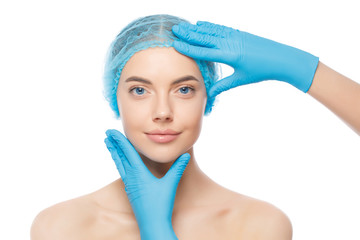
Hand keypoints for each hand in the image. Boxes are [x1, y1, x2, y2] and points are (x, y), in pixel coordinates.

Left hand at [104, 129, 189, 239]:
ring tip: (109, 145)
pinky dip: (120, 163)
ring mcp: (129, 185)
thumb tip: (185, 155)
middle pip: (120, 157)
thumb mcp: (170, 184)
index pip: (128, 152)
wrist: (152, 224)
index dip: (119, 141)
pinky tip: (120, 163)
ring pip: (120, 165)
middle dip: (114, 144)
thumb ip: (177, 168)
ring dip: (115, 153)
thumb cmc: (160, 206)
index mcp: (139, 173)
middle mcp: (131, 178)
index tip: (111, 132)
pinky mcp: (130, 191)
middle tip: (107, 134)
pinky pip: (123, 172)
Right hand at [172, 21, 318, 97]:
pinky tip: (201, 23)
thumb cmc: (261, 70)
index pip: (204, 51)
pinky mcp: (238, 33)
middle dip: (188, 33)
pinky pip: (220, 28)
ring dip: (196, 28)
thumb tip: (209, 94)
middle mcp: (230, 43)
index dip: (188, 48)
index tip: (176, 44)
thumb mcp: (240, 79)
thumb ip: (223, 86)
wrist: (281, 58)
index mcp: (229, 55)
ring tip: (183, 25)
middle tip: (174, 29)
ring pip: (211, 31)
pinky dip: (209, 26)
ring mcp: (234, 36)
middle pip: (204, 37)